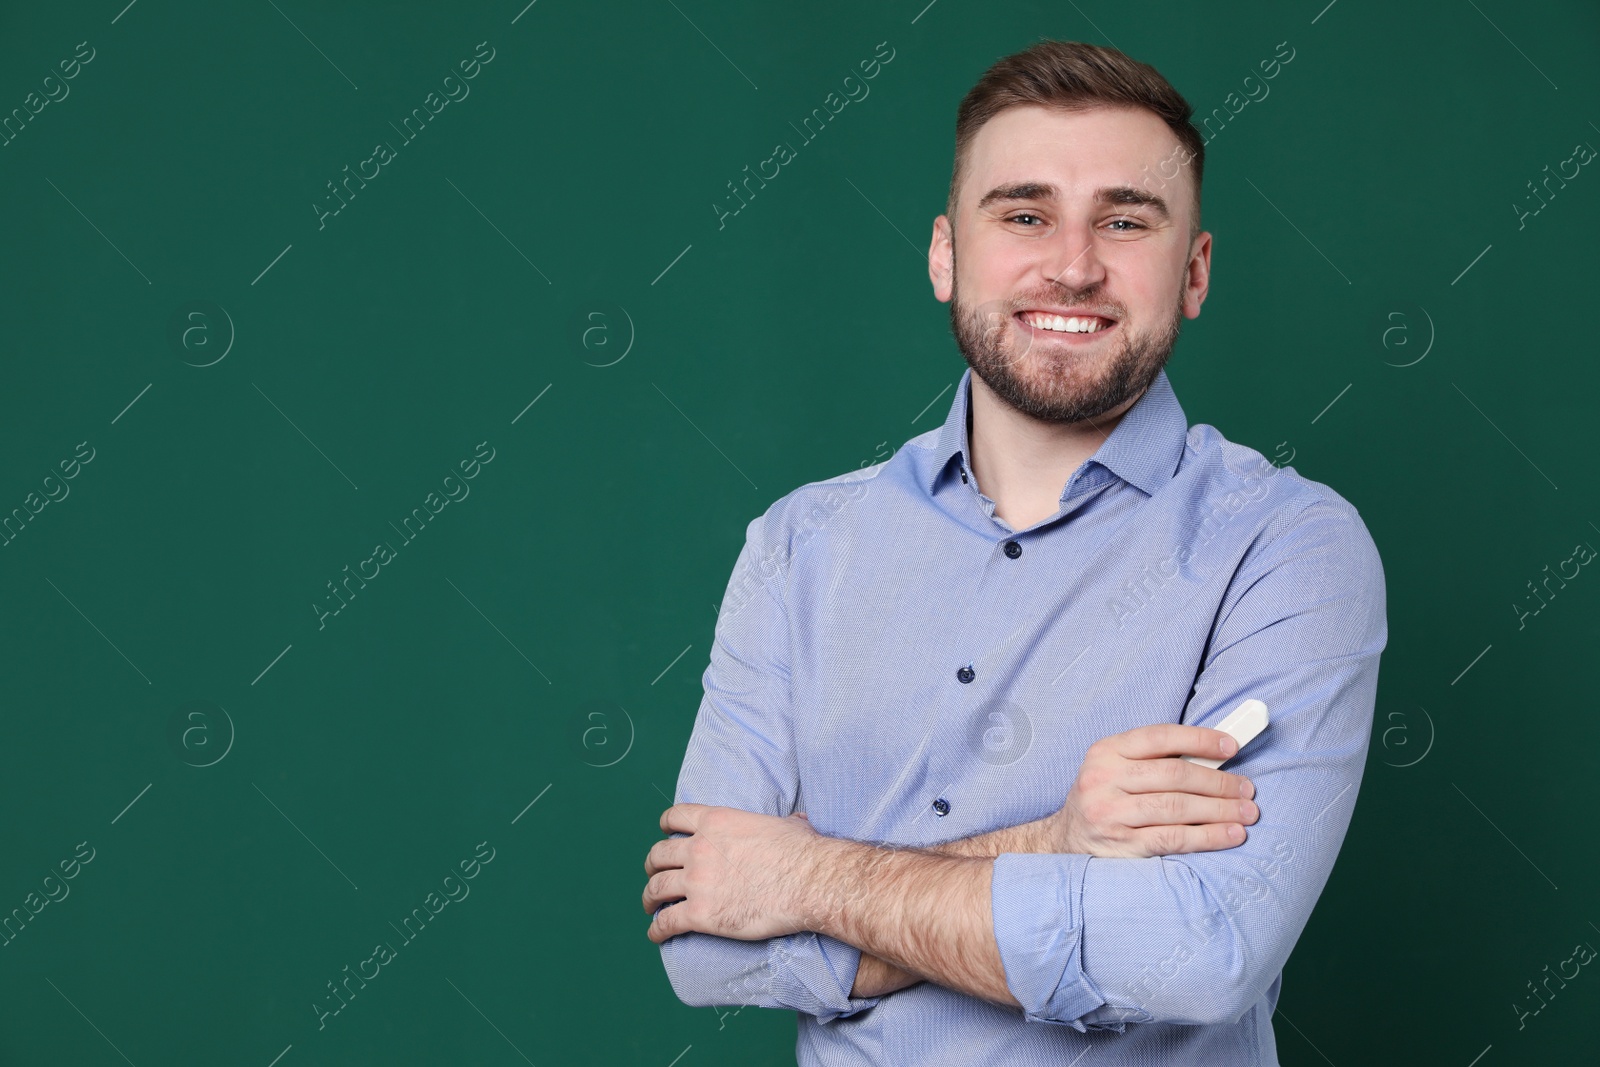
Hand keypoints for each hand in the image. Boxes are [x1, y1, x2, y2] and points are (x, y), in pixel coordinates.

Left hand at [643, 804, 826, 944]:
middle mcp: (699, 848)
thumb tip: (796, 821)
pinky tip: (656, 934)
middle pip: (659, 854)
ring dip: (649, 898)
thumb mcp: (786, 825)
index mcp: (716, 822)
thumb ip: (779, 822)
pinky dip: (657, 929)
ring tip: (650, 906)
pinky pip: (667, 922)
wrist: (809, 883)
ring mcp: (696, 882)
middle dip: (653, 865)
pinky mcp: (700, 914)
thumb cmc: (803, 853)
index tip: (664, 834)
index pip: (675, 817)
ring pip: (656, 888)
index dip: (666, 826)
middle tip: (654, 874)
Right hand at [1049, 723, 1259, 858]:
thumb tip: (1217, 757)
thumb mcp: (1117, 767)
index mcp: (1106, 751)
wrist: (1067, 839)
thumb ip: (1157, 759)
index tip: (1232, 747)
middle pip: (1173, 775)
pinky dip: (1207, 836)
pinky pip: (1173, 838)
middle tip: (1247, 789)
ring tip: (1247, 813)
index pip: (1159, 737)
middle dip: (1218, 782)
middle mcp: (1103, 778)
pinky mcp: (1121, 845)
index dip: (1200, 739)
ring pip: (1176, 807)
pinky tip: (1230, 835)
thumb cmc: (1105, 797)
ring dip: (1219, 810)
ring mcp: (1110, 813)